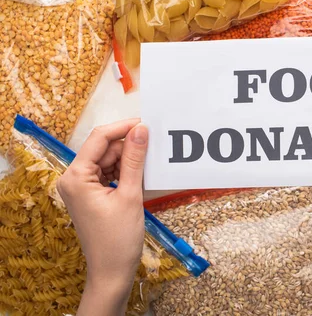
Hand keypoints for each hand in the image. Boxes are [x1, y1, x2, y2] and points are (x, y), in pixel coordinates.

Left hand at [57, 119, 148, 315]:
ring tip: (150, 159)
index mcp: (76, 177)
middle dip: (128, 144)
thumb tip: (141, 130)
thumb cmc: (118, 238)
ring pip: (108, 160)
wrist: (112, 272)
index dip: (123, 127)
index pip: (99, 138)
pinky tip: (141, 172)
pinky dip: (125, 171)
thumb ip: (135, 159)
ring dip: (128, 158)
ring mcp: (81, 188)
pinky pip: (109, 173)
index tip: (146, 122)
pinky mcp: (91, 195)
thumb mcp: (130, 194)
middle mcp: (73, 179)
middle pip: (103, 149)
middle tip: (154, 141)